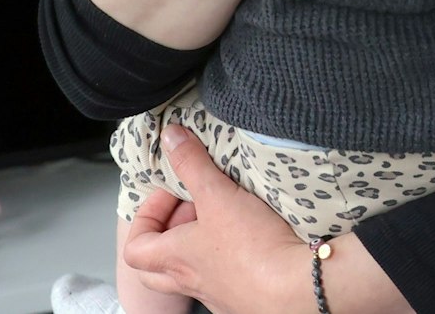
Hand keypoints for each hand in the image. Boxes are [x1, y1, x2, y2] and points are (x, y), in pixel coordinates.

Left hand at [122, 127, 409, 313]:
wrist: (299, 287)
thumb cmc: (255, 249)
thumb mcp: (219, 193)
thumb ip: (193, 163)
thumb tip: (171, 137)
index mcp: (176, 259)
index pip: (135, 246)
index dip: (147, 216)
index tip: (173, 193)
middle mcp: (192, 281)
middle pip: (155, 269)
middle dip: (168, 236)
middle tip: (190, 210)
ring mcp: (219, 295)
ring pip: (193, 274)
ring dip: (200, 246)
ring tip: (226, 220)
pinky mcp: (246, 299)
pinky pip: (226, 281)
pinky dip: (231, 261)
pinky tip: (254, 242)